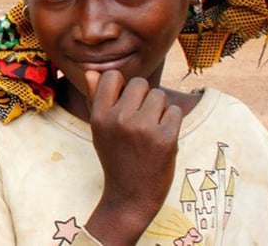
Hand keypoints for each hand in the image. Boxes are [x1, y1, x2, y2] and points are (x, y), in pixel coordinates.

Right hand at [83, 70, 181, 242]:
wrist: (131, 196)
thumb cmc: (115, 157)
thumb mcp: (98, 130)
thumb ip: (95, 99)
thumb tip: (92, 71)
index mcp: (99, 116)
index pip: (112, 76)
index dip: (121, 85)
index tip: (123, 101)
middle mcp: (119, 119)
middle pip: (140, 83)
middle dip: (143, 97)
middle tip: (140, 118)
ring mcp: (143, 129)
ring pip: (159, 96)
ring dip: (159, 109)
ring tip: (151, 128)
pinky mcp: (166, 138)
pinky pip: (174, 111)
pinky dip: (171, 121)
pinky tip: (162, 136)